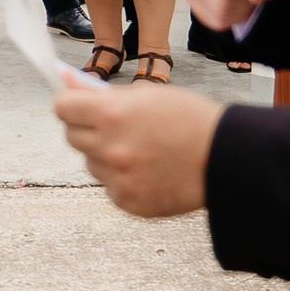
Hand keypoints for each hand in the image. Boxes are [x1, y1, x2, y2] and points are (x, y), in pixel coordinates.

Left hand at [53, 73, 221, 217]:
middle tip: (111, 127)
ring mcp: (118, 178)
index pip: (63, 108)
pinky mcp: (129, 202)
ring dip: (104, 156)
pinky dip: (121, 179)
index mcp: (112, 114)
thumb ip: (109, 95)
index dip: (71, 104)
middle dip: (87, 129)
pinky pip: (109, 186)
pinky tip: (147, 170)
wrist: (226, 159)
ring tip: (138, 150)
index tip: (77, 106)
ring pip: (91, 163)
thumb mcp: (149, 94)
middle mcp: (110, 148)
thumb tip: (72, 88)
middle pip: (72, 137)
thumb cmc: (192, 120)